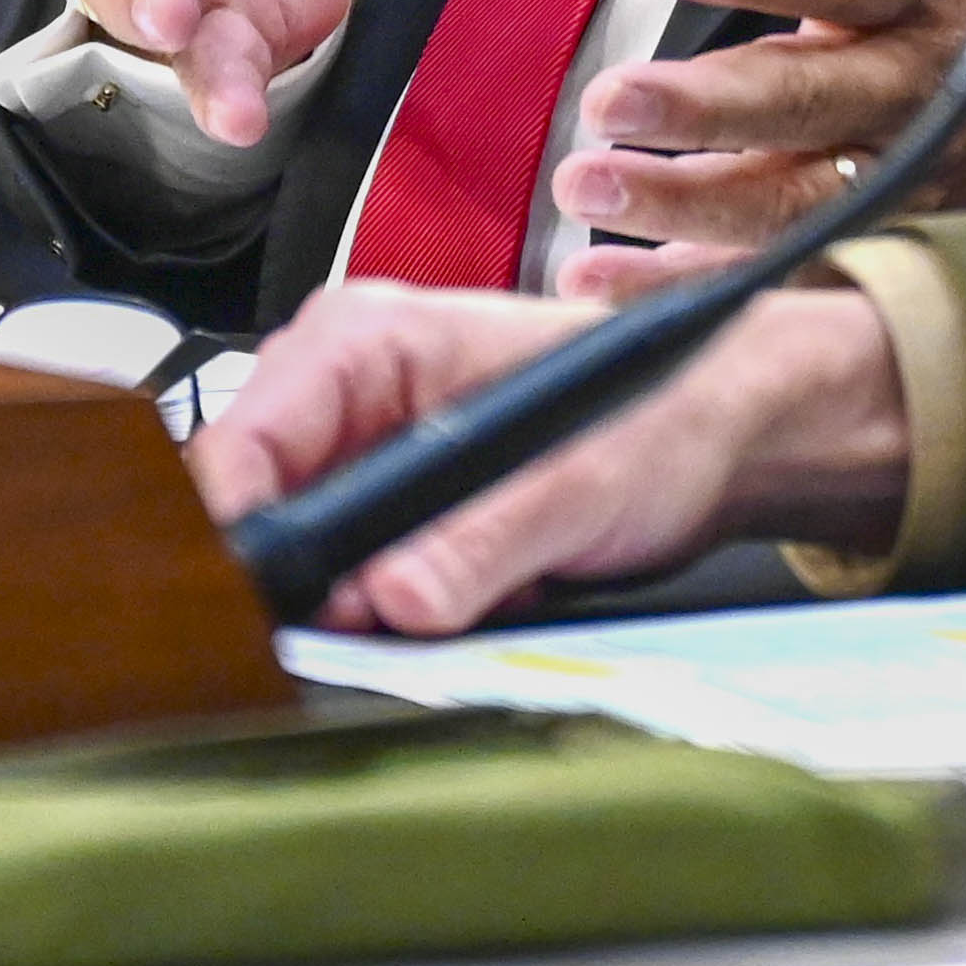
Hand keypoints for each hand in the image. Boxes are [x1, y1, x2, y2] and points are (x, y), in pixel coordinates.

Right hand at [184, 280, 914, 633]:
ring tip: (460, 593)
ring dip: (365, 600)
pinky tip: (472, 591)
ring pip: (304, 549)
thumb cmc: (661, 413)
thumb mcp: (578, 486)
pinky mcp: (390, 495)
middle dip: (312, 583)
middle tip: (379, 625)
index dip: (240, 540)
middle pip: (258, 503)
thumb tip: (393, 602)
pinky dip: (401, 603)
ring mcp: (364, 441)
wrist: (724, 428)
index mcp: (367, 340)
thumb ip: (480, 545)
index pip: (242, 445)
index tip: (266, 617)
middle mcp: (347, 382)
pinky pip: (352, 569)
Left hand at [551, 0, 965, 284]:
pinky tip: (604, 283)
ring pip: (800, 203)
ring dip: (688, 209)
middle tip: (608, 106)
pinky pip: (796, 268)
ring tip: (584, 190)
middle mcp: (929, 79)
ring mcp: (917, 168)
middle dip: (709, 111)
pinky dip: (702, 287)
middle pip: (814, 103)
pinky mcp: (899, 227)